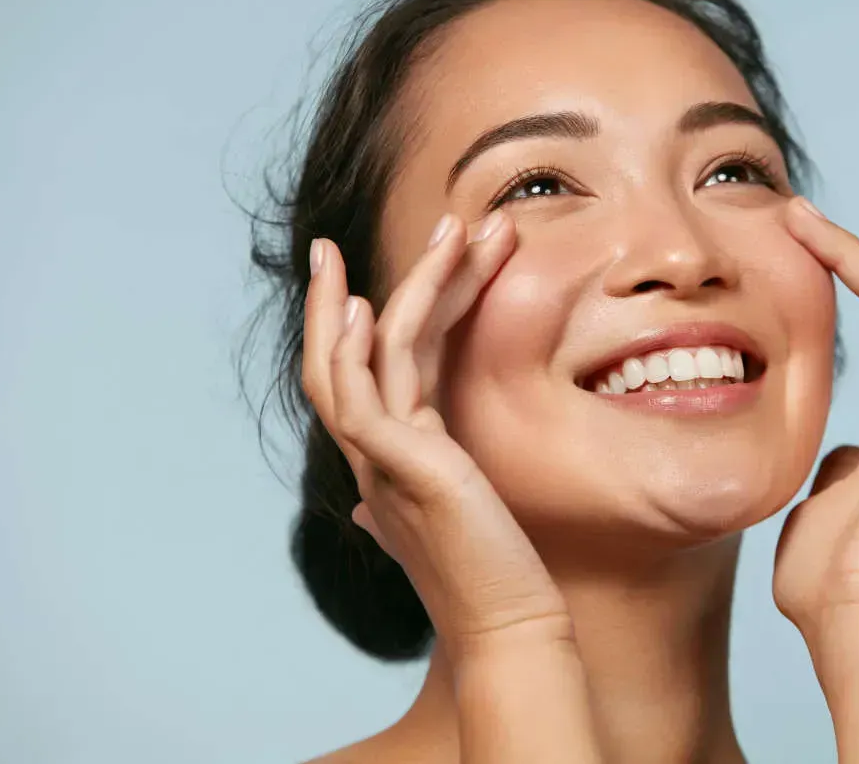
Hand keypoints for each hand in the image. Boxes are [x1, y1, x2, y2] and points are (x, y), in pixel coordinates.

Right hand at [302, 212, 570, 654]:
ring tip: (448, 228)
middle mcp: (374, 456)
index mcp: (388, 458)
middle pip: (346, 354)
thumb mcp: (450, 519)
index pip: (365, 371)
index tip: (379, 270)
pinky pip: (362, 399)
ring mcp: (381, 463)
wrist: (512, 628)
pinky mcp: (402, 472)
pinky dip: (359, 351)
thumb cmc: (489, 576)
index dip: (366, 317)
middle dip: (350, 290)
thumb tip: (373, 504)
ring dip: (406, 286)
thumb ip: (416, 493)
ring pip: (364, 357)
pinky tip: (371, 308)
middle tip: (368, 233)